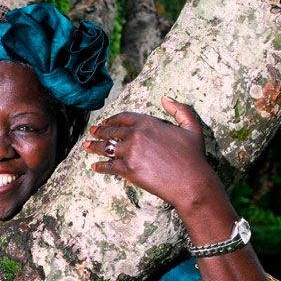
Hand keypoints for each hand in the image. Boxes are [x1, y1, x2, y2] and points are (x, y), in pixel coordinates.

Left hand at [82, 96, 222, 211]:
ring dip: (94, 146)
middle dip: (100, 131)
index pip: (124, 117)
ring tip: (86, 146)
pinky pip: (108, 166)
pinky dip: (99, 166)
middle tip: (93, 132)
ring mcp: (129, 152)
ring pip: (106, 147)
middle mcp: (136, 135)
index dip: (113, 119)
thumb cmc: (193, 157)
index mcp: (148, 122)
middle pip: (111, 131)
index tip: (106, 121)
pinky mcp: (127, 169)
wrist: (191, 182)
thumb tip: (165, 98)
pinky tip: (94, 166)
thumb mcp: (192, 127)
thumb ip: (179, 110)